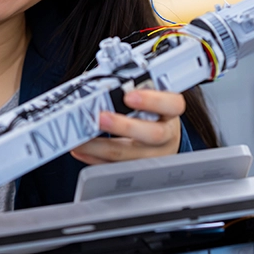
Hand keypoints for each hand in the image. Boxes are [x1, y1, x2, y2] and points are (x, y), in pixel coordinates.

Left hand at [70, 89, 184, 164]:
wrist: (160, 136)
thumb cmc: (149, 110)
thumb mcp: (148, 96)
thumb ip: (130, 89)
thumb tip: (102, 85)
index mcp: (170, 112)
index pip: (173, 104)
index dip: (153, 101)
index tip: (129, 96)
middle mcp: (166, 135)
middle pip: (152, 134)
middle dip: (122, 126)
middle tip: (100, 118)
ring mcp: (153, 155)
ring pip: (129, 155)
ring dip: (99, 146)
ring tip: (80, 138)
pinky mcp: (137, 169)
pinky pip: (114, 166)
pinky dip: (94, 158)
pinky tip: (81, 150)